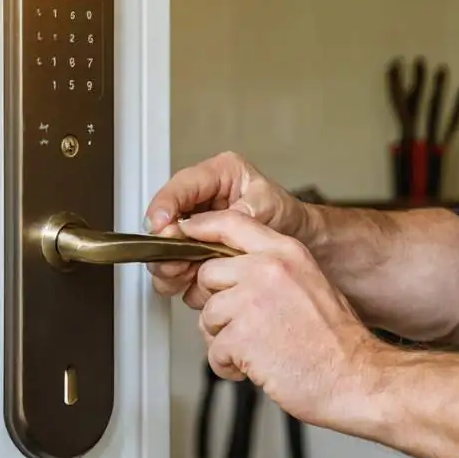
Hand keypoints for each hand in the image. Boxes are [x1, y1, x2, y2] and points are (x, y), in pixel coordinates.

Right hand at [143, 152, 310, 307]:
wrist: (299, 240)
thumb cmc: (286, 215)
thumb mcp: (269, 205)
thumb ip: (237, 213)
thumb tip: (206, 225)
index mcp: (218, 174)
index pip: (182, 185)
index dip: (164, 206)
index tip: (159, 226)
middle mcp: (201, 198)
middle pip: (166, 218)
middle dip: (166, 242)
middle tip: (172, 259)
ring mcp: (196, 225)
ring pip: (166, 245)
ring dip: (170, 263)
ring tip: (183, 274)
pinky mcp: (195, 249)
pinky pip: (176, 265)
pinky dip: (179, 278)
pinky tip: (189, 282)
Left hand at [180, 209, 383, 428]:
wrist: (354, 376)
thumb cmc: (335, 340)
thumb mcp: (310, 283)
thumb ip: (273, 269)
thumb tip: (234, 273)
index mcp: (286, 253)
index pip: (231, 222)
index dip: (201, 228)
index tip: (186, 234)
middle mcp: (268, 270)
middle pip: (208, 274)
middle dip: (218, 305)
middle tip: (243, 325)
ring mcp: (253, 301)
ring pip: (208, 316)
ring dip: (225, 340)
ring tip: (257, 350)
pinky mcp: (242, 336)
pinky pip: (213, 351)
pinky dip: (229, 366)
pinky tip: (256, 367)